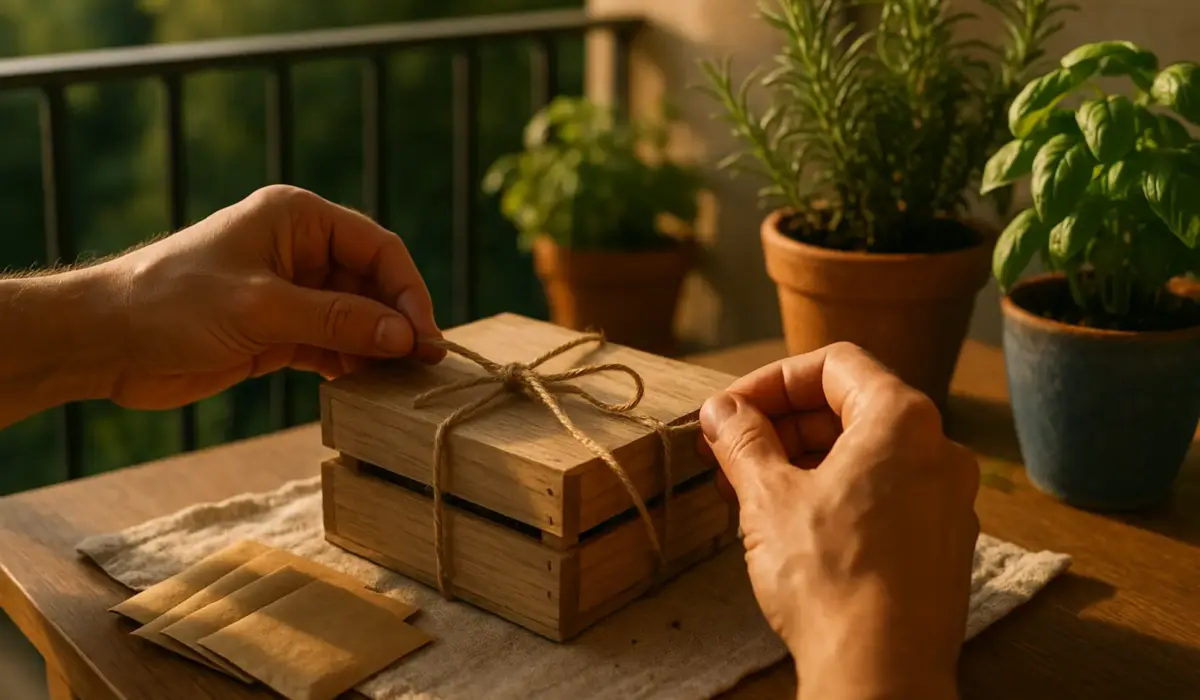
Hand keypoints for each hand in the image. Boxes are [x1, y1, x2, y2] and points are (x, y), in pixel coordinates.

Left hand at [100, 185, 442, 409]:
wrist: (105, 341)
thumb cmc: (173, 304)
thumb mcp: (262, 308)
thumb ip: (338, 320)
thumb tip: (407, 335)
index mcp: (299, 219)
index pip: (377, 249)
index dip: (409, 291)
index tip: (425, 336)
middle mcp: (301, 250)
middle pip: (373, 284)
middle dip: (398, 322)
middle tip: (424, 365)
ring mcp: (291, 292)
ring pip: (357, 318)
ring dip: (379, 346)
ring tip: (402, 380)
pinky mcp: (278, 331)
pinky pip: (332, 344)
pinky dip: (352, 363)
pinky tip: (368, 385)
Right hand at [697, 343, 978, 699]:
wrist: (882, 672)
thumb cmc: (831, 580)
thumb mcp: (767, 497)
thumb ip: (743, 440)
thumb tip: (722, 412)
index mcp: (903, 419)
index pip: (833, 364)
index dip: (770, 380)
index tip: (730, 410)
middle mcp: (939, 450)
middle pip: (851, 406)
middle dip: (782, 422)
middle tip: (730, 447)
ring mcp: (946, 499)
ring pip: (867, 453)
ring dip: (805, 458)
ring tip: (750, 488)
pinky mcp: (940, 543)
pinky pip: (885, 493)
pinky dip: (837, 492)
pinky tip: (792, 523)